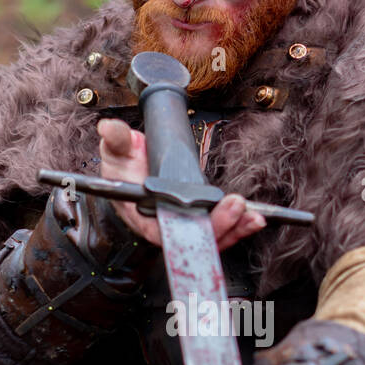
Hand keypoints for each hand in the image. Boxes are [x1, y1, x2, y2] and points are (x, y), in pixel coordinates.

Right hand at [98, 117, 265, 250]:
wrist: (131, 170)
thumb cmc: (122, 167)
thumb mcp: (116, 151)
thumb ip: (116, 140)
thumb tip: (110, 128)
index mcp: (143, 214)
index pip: (164, 230)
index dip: (184, 229)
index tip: (201, 214)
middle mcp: (166, 223)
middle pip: (195, 236)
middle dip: (219, 225)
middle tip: (235, 207)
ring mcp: (185, 221)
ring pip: (212, 236)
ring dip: (235, 228)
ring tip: (252, 216)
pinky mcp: (201, 215)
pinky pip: (221, 226)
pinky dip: (239, 224)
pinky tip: (254, 218)